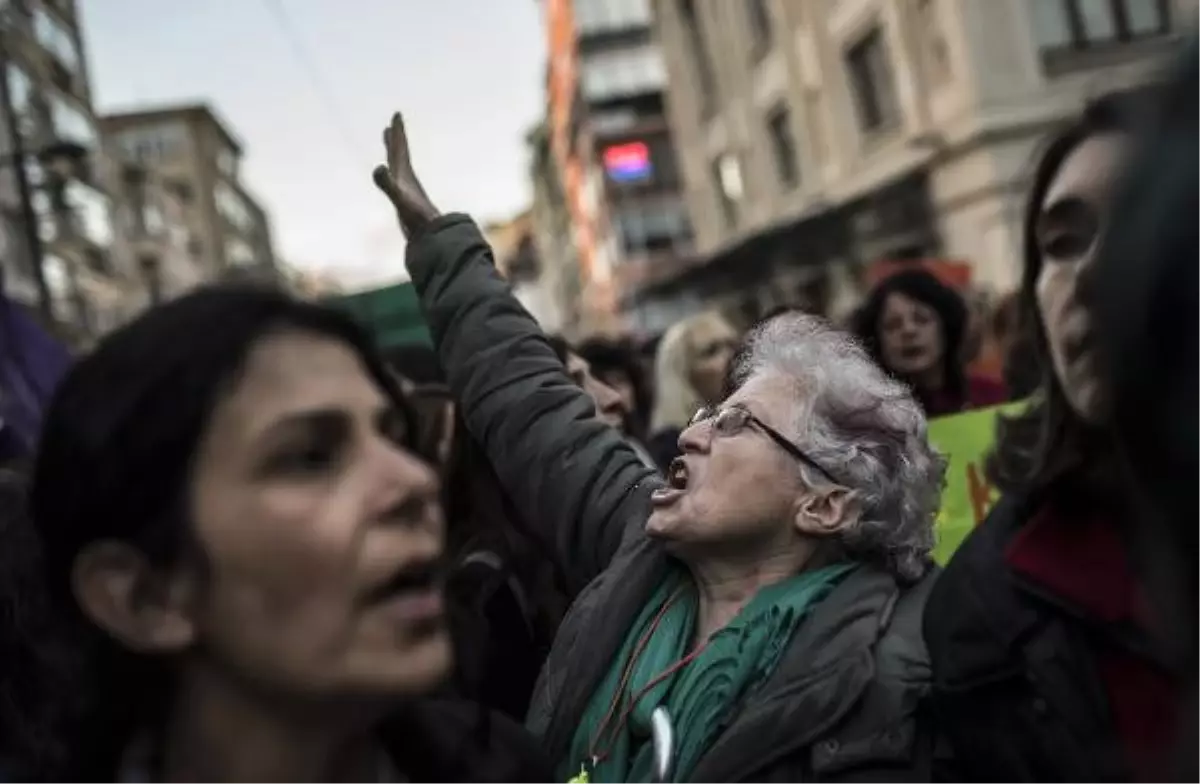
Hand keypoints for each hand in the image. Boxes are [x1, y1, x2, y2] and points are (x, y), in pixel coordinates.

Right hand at [373, 112, 440, 238]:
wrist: (432, 238)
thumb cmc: (416, 219)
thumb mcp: (399, 198)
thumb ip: (388, 183)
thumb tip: (378, 167)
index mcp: (406, 176)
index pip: (400, 149)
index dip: (398, 133)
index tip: (398, 115)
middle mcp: (408, 180)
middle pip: (401, 154)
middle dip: (397, 138)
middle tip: (394, 123)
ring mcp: (408, 191)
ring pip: (400, 167)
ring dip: (396, 153)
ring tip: (392, 143)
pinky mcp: (406, 201)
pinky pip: (398, 182)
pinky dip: (394, 174)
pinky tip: (394, 177)